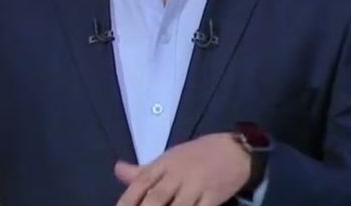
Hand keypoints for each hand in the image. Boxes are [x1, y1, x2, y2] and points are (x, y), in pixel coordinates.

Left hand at [115, 133, 250, 205]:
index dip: (127, 200)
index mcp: (163, 164)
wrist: (234, 149)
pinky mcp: (213, 197)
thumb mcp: (167, 158)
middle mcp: (177, 175)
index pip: (140, 183)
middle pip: (156, 198)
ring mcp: (196, 187)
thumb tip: (116, 169)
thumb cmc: (196, 156)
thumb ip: (142, 170)